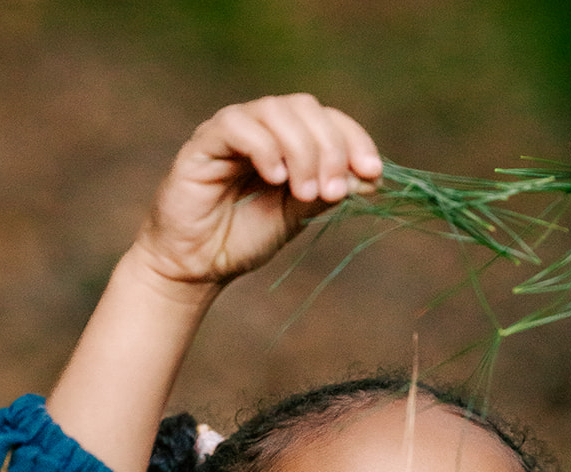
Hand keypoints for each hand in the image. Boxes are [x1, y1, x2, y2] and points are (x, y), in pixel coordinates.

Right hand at [132, 93, 381, 287]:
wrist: (198, 264)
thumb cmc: (244, 238)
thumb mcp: (296, 216)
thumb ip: (326, 193)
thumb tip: (369, 178)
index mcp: (288, 139)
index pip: (328, 119)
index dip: (354, 139)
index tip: (372, 173)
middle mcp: (262, 126)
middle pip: (306, 108)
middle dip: (329, 149)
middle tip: (333, 191)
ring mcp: (233, 130)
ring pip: (275, 111)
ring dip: (301, 150)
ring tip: (304, 192)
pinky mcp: (205, 142)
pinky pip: (237, 127)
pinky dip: (265, 148)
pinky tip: (276, 178)